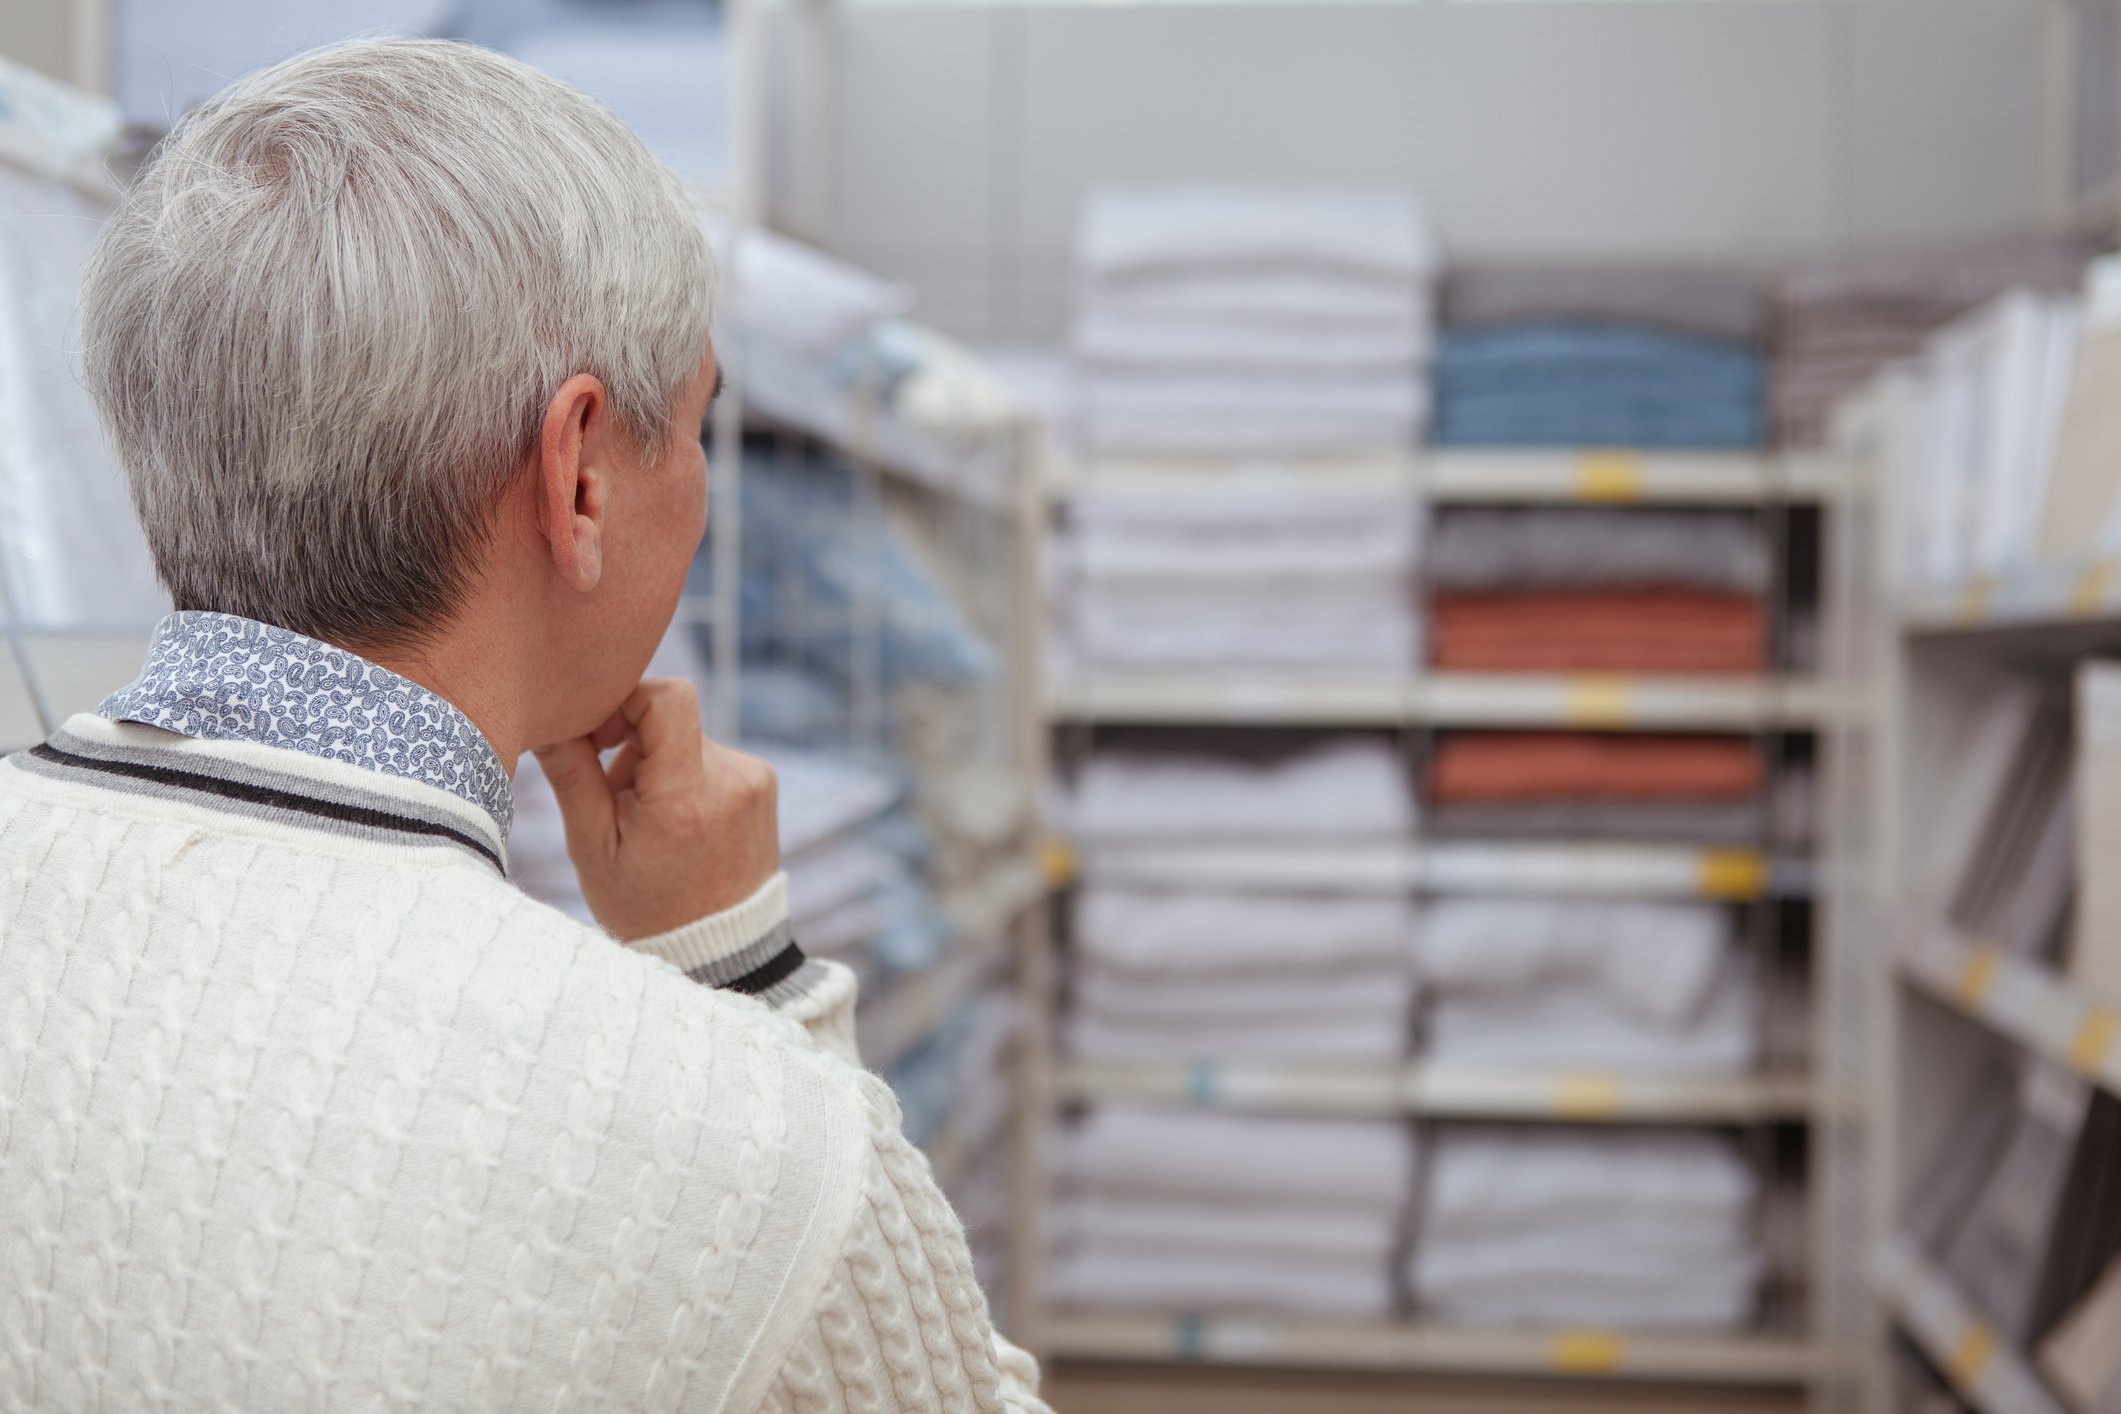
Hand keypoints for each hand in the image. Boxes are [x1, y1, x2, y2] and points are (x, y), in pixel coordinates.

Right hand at [533, 678, 779, 940]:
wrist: (719, 950)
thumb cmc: (646, 909)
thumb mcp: (594, 850)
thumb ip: (572, 776)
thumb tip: (545, 720)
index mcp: (686, 797)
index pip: (665, 697)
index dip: (624, 698)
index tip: (597, 734)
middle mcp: (731, 779)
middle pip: (669, 717)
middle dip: (631, 744)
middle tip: (613, 798)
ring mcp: (755, 779)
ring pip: (687, 737)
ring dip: (657, 764)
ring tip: (647, 821)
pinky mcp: (764, 782)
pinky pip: (711, 756)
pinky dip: (685, 775)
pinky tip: (676, 822)